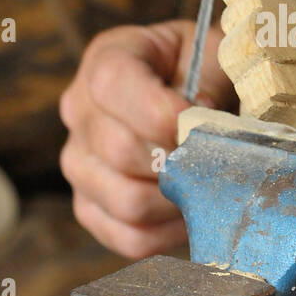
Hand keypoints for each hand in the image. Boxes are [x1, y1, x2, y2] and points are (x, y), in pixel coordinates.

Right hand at [59, 20, 230, 256]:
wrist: (201, 99)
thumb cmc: (210, 74)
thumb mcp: (217, 58)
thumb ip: (210, 81)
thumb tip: (199, 123)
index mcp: (108, 58)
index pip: (111, 84)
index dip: (159, 110)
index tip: (202, 119)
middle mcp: (80, 110)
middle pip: (119, 150)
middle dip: (178, 160)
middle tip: (215, 158)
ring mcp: (79, 162)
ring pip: (124, 200)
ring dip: (177, 200)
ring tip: (206, 185)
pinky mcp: (90, 208)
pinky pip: (128, 237)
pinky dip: (169, 233)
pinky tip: (191, 211)